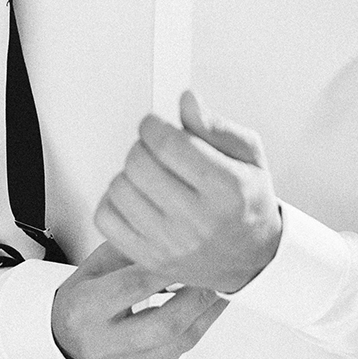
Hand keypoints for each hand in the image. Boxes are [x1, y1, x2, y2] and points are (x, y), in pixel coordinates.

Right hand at [51, 241, 226, 358]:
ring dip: (204, 316)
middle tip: (217, 276)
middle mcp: (101, 343)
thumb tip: (172, 235)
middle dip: (197, 298)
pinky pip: (177, 356)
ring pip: (175, 345)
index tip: (193, 252)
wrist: (64, 338)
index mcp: (86, 309)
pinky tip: (205, 312)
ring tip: (220, 292)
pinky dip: (195, 330)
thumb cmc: (81, 299)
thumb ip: (132, 251)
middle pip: (162, 325)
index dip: (168, 269)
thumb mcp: (95, 265)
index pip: (134, 286)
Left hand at [93, 91, 282, 294]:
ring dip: (129, 174)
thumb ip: (215, 126)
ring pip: (119, 187)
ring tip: (150, 176)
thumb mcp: (248, 155)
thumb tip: (186, 100)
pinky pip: (106, 217)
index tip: (154, 124)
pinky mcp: (149, 258)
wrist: (251, 258)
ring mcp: (171, 243)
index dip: (152, 125)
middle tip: (155, 150)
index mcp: (227, 188)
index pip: (168, 143)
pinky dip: (114, 201)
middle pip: (139, 163)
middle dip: (141, 146)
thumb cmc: (247, 203)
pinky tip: (137, 198)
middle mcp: (199, 220)